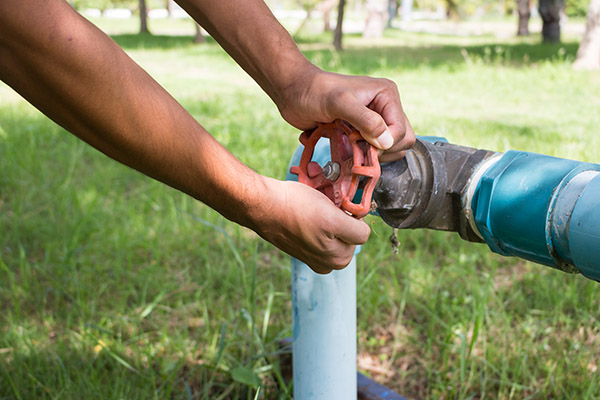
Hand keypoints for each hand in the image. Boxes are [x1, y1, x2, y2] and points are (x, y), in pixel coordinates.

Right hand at [252, 178, 370, 273]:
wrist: (264, 207)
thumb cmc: (295, 206)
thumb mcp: (331, 214)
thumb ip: (355, 228)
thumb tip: (362, 231)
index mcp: (338, 256)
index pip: (362, 233)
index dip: (353, 216)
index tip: (340, 207)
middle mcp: (328, 263)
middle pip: (351, 238)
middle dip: (343, 223)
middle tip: (327, 210)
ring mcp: (316, 260)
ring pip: (337, 238)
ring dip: (332, 228)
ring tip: (316, 215)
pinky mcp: (305, 256)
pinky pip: (323, 241)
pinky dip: (320, 231)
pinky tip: (308, 221)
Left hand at [277, 67, 415, 161]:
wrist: (294, 91)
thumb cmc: (315, 91)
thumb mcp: (341, 103)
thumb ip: (366, 121)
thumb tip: (387, 142)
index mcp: (387, 96)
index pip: (402, 132)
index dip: (385, 144)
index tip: (362, 144)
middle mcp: (384, 109)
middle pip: (399, 143)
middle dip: (380, 151)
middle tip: (356, 147)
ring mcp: (372, 122)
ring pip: (385, 151)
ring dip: (366, 155)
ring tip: (346, 146)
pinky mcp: (359, 133)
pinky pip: (367, 152)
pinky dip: (355, 155)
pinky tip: (339, 146)